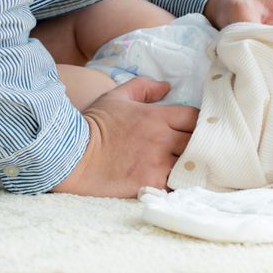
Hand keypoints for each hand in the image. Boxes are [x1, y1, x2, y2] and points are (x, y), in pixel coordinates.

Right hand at [50, 77, 197, 196]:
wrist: (72, 156)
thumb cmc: (93, 124)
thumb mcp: (117, 96)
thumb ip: (144, 87)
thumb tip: (166, 86)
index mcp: (156, 117)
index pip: (194, 117)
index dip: (199, 123)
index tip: (195, 129)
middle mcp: (162, 139)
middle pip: (197, 142)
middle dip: (199, 145)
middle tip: (197, 150)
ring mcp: (157, 163)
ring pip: (190, 165)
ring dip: (192, 167)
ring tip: (191, 169)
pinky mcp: (150, 183)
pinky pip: (176, 186)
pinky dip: (180, 186)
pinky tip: (179, 186)